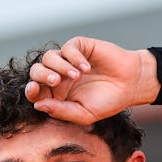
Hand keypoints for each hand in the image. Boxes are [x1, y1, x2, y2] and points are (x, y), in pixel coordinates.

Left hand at [25, 37, 158, 124]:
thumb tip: (37, 105)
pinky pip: (68, 48)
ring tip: (76, 76)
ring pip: (49, 57)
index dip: (30, 89)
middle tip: (55, 81)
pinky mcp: (80, 47)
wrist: (130, 86)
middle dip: (41, 76)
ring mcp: (68, 60)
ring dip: (59, 66)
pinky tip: (87, 68)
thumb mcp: (83, 114)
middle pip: (36, 71)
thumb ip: (60, 111)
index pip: (35, 90)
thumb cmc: (108, 102)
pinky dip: (75, 58)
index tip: (34, 90)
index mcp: (56, 94)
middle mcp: (59, 76)